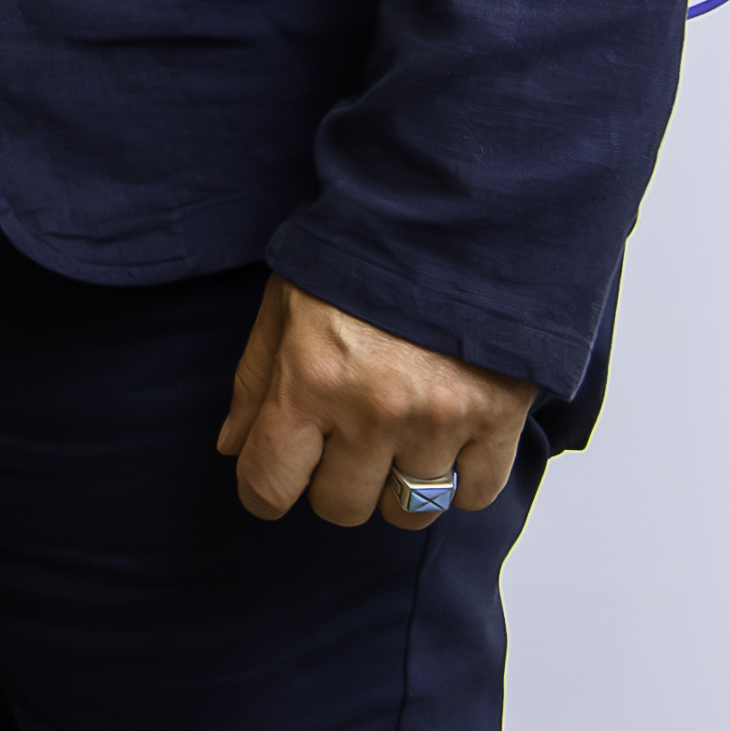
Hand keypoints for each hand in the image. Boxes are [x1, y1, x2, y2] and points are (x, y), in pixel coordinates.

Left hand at [214, 274, 536, 525]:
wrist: (451, 220)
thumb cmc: (358, 259)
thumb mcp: (284, 306)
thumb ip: (255, 382)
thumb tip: (232, 447)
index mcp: (309, 380)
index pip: (270, 484)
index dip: (263, 492)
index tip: (274, 482)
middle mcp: (372, 411)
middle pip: (340, 507)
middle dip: (333, 485)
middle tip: (342, 446)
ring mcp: (438, 420)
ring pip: (408, 509)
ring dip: (396, 487)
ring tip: (396, 443)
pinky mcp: (497, 419)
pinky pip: (473, 495)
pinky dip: (459, 482)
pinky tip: (445, 444)